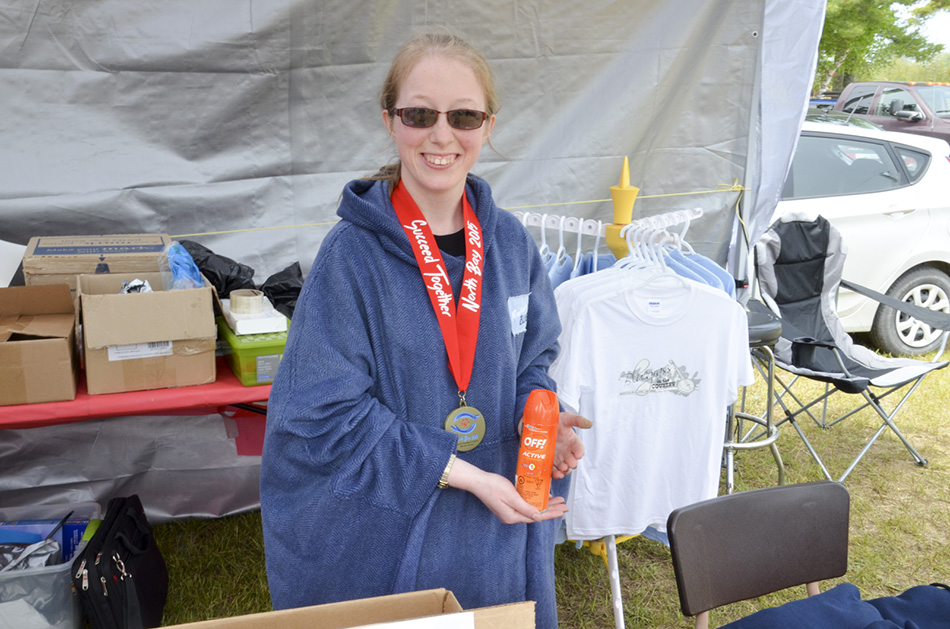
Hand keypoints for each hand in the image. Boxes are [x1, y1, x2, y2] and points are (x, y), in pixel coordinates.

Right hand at [447, 458, 568, 523]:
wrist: (478, 481)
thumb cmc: (493, 487)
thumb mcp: (511, 497)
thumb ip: (525, 507)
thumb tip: (538, 517)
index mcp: (512, 516)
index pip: (536, 517)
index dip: (551, 513)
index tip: (562, 511)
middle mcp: (511, 516)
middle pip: (535, 514)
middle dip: (551, 509)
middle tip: (564, 506)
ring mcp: (509, 510)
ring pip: (531, 509)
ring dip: (544, 504)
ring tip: (557, 500)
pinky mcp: (507, 504)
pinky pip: (525, 504)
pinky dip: (534, 501)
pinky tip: (541, 496)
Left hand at [552, 411, 592, 478]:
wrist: (541, 425)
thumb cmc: (556, 422)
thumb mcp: (566, 418)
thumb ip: (577, 420)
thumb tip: (590, 423)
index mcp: (573, 443)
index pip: (579, 449)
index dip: (579, 452)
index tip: (578, 454)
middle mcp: (567, 452)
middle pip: (573, 461)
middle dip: (572, 463)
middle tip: (570, 463)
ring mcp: (559, 459)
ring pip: (565, 468)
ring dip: (565, 470)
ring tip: (563, 467)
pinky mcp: (551, 463)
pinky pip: (554, 471)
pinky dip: (556, 474)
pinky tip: (556, 473)